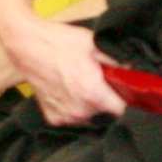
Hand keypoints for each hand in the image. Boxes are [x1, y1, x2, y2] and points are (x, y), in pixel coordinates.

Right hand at [0, 16, 122, 125]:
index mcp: (93, 94)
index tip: (123, 90)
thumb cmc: (60, 42)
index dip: (126, 100)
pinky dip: (75, 108)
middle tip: (101, 82)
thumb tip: (134, 71)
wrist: (27, 46)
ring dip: (91, 107)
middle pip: (107, 115)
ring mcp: (65, 117)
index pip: (122, 110)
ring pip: (90, 118)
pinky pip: (73, 118)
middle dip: (108, 101)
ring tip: (83, 86)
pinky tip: (69, 92)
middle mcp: (79, 111)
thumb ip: (117, 61)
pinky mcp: (52, 118)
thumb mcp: (94, 44)